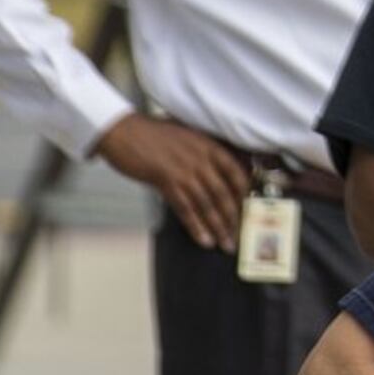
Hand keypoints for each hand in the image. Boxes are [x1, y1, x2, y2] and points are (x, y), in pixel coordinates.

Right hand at [96, 114, 252, 251]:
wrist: (123, 131)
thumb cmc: (154, 133)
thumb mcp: (189, 136)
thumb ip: (207, 151)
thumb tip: (223, 169)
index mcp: (210, 146)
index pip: (237, 173)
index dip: (245, 194)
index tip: (250, 209)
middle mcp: (202, 159)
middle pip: (224, 193)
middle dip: (234, 217)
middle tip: (240, 235)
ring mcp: (184, 171)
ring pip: (207, 204)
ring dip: (218, 227)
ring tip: (226, 243)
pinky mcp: (166, 181)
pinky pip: (185, 208)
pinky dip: (196, 226)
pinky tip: (203, 239)